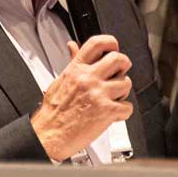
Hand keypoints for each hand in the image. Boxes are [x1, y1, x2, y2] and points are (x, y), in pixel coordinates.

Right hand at [31, 35, 133, 160]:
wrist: (49, 134)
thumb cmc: (54, 111)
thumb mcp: (61, 80)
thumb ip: (73, 63)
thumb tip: (73, 46)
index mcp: (76, 69)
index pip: (97, 44)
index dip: (111, 42)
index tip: (114, 48)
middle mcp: (88, 78)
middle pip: (119, 59)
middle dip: (123, 66)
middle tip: (118, 73)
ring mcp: (99, 93)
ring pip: (126, 83)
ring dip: (122, 92)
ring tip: (111, 98)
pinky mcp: (107, 111)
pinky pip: (128, 107)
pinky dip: (123, 113)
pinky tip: (112, 113)